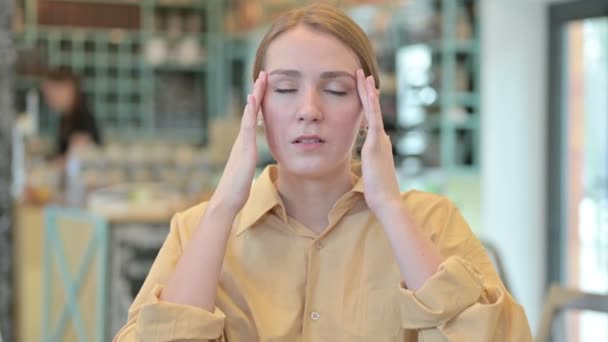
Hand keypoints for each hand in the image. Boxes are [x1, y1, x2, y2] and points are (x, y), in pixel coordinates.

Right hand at [209, 71, 266, 215]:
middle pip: (250, 111)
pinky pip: (248, 126)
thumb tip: (250, 162)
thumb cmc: (236, 191)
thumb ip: (248, 164)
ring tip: (261, 79)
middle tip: (263, 74)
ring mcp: (241, 143)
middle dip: (257, 93)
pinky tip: (253, 99)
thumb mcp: (246, 173)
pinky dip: (250, 112)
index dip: (258, 104)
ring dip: (255, 95)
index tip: (263, 89)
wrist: (226, 201)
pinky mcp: (244, 149)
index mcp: (244, 145)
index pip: (253, 119)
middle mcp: (241, 140)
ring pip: (249, 114)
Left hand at [355, 69, 400, 212]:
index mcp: (379, 146)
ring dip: (367, 91)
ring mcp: (380, 140)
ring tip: (362, 75)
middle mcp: (381, 140)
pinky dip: (371, 104)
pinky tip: (368, 91)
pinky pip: (373, 119)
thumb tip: (365, 167)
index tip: (364, 91)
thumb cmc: (378, 193)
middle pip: (373, 110)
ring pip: (373, 110)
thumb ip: (369, 167)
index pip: (371, 121)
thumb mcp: (371, 176)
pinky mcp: (376, 143)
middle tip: (362, 74)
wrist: (387, 201)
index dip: (367, 105)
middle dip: (367, 92)